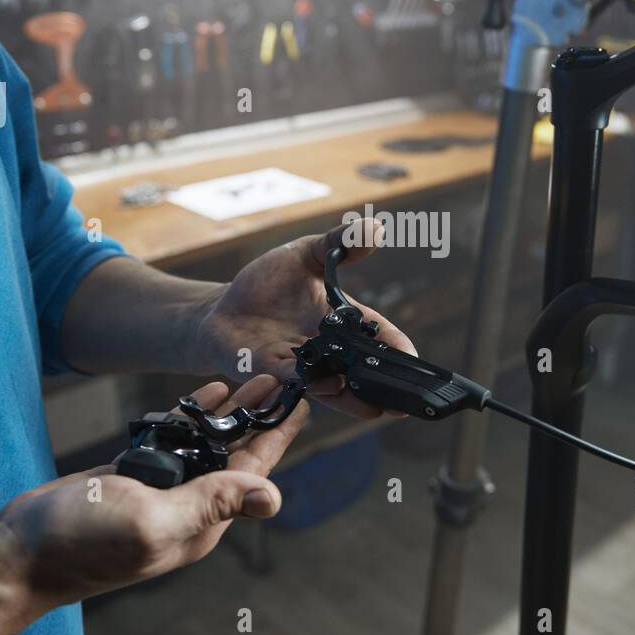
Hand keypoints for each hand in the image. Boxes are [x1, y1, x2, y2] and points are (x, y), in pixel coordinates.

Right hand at [0, 376, 306, 610]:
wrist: (17, 554)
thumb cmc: (78, 544)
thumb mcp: (152, 521)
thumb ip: (210, 504)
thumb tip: (272, 498)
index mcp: (203, 521)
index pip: (255, 472)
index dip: (279, 435)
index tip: (303, 400)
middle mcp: (190, 507)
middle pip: (238, 453)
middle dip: (262, 415)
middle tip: (283, 374)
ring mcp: (162, 491)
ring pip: (209, 444)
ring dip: (233, 411)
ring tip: (255, 376)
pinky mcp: (135, 477)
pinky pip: (177, 441)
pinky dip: (194, 415)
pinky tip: (209, 393)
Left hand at [195, 219, 416, 417]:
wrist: (221, 307)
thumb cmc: (267, 282)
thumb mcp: (305, 254)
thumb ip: (339, 244)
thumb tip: (376, 227)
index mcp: (342, 321)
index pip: (378, 337)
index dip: (399, 349)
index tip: (413, 360)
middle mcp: (326, 349)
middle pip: (361, 372)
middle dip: (384, 389)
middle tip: (403, 402)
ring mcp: (300, 365)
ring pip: (332, 387)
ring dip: (352, 398)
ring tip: (374, 406)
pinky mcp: (269, 372)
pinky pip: (293, 381)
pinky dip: (310, 384)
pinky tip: (325, 385)